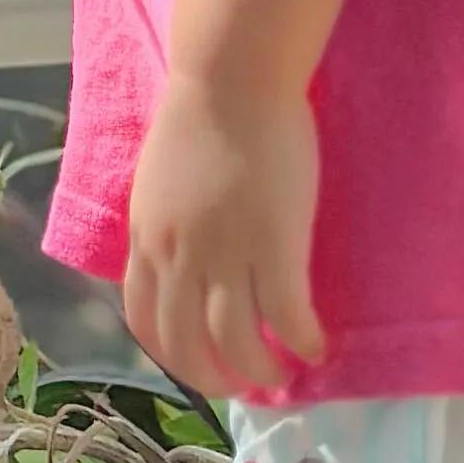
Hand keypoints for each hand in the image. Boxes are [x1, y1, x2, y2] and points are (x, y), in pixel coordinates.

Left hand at [122, 71, 328, 404]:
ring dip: (261, 370)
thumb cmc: (201, 116)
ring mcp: (224, 253)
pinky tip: (318, 347)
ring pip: (236, 343)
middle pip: (187, 346)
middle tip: (244, 385)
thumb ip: (164, 225)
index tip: (199, 365)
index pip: (145, 321)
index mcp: (146, 238)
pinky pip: (286, 318)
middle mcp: (178, 256)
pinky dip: (302, 343)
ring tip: (284, 373)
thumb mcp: (158, 181)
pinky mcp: (273, 246)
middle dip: (215, 378)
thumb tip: (180, 259)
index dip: (172, 355)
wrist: (232, 77)